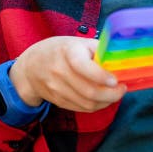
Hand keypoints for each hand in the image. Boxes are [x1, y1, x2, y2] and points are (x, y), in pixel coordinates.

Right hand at [9, 36, 126, 112]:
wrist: (30, 67)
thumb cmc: (60, 51)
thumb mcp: (77, 43)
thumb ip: (98, 50)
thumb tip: (120, 60)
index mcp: (67, 52)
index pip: (82, 66)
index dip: (100, 75)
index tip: (115, 80)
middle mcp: (59, 71)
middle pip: (88, 90)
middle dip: (111, 94)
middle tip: (122, 89)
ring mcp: (56, 88)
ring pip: (87, 103)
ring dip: (106, 102)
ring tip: (114, 94)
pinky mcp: (57, 101)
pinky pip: (81, 108)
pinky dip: (96, 106)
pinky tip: (102, 99)